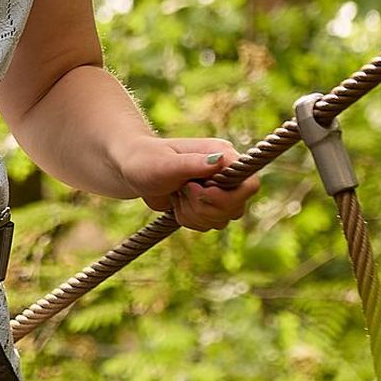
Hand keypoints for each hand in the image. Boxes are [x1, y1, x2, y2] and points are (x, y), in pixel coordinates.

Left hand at [128, 135, 257, 233]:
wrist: (131, 171)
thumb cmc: (146, 160)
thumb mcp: (167, 163)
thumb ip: (193, 164)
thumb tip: (220, 160)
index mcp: (223, 156)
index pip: (250, 184)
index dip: (228, 197)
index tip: (203, 192)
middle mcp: (225, 173)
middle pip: (237, 208)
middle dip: (205, 207)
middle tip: (183, 191)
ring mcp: (217, 191)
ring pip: (222, 220)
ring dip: (194, 214)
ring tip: (177, 195)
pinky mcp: (206, 205)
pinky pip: (208, 225)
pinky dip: (189, 220)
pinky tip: (176, 203)